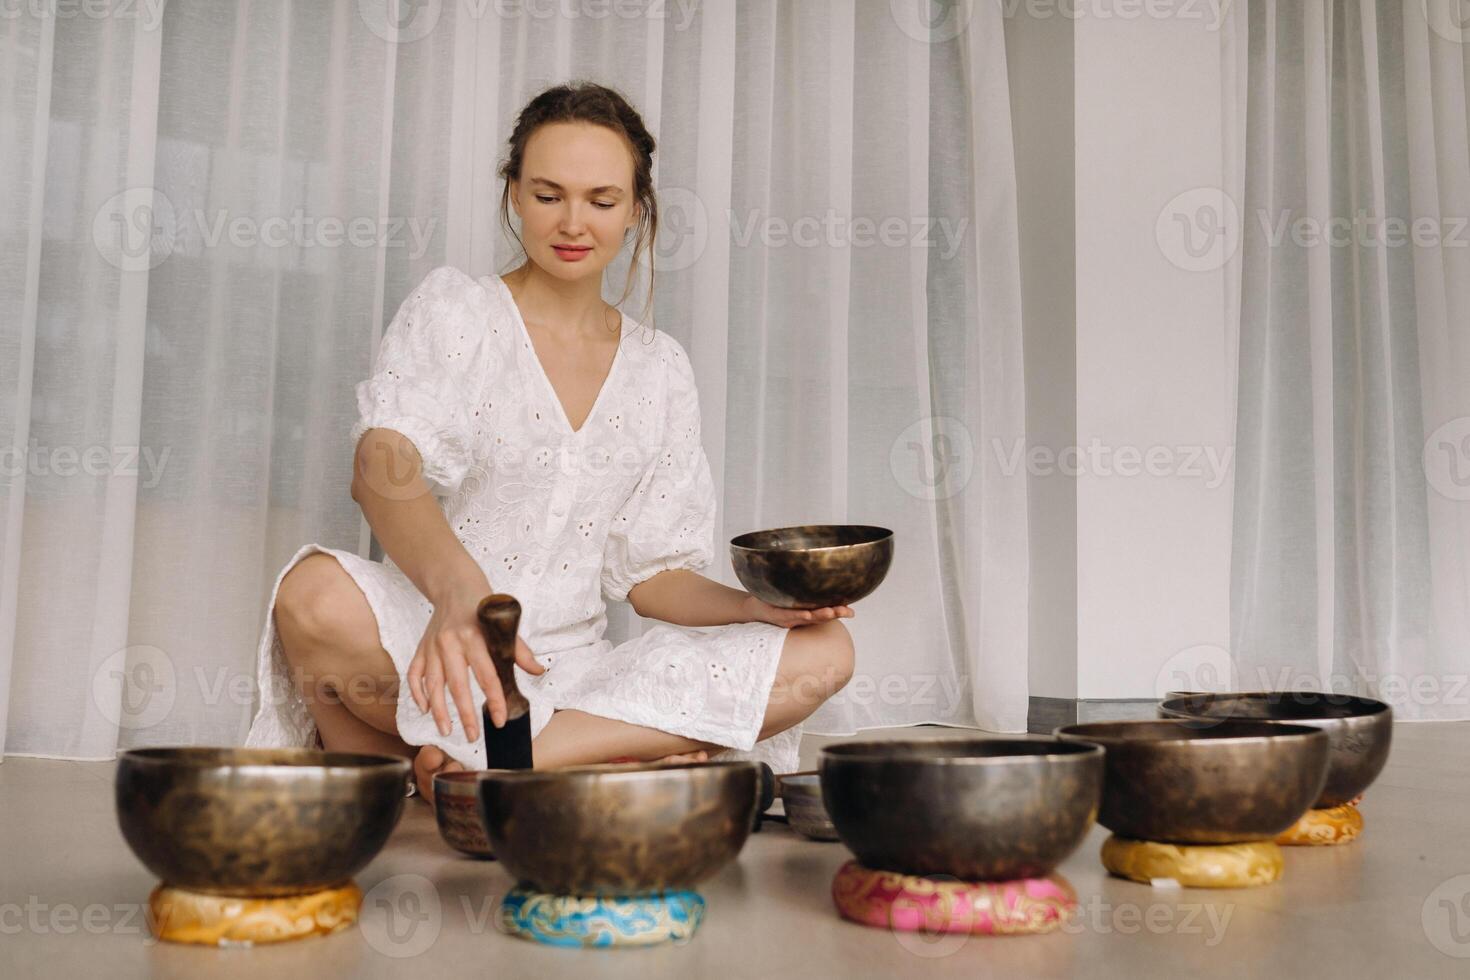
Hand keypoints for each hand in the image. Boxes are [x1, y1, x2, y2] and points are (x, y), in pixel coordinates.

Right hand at [406, 581, 545, 739]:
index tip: (500, 720)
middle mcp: (450, 642)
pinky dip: (417, 693)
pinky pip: (414, 674)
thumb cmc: (483, 606)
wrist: (454, 586)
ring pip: (432, 684)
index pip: (487, 675)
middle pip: (457, 685)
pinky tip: (425, 710)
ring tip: (446, 731)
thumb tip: (538, 671)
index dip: (495, 699)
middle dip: (466, 713)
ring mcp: (432, 646)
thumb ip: (519, 649)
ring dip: (439, 710)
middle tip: (472, 736)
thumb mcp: (503, 623)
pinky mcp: (420, 647)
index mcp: (474, 636)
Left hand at [742, 594, 853, 627]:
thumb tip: (818, 564)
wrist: (751, 606)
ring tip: (831, 612)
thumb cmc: (773, 598)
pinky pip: (789, 615)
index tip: (852, 610)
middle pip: (821, 616)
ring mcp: (789, 618)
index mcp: (806, 610)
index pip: (826, 610)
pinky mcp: (776, 616)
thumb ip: (805, 583)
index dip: (840, 611)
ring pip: (808, 617)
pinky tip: (807, 614)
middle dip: (835, 613)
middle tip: (848, 612)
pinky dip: (798, 615)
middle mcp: (800, 617)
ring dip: (820, 615)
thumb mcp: (792, 590)